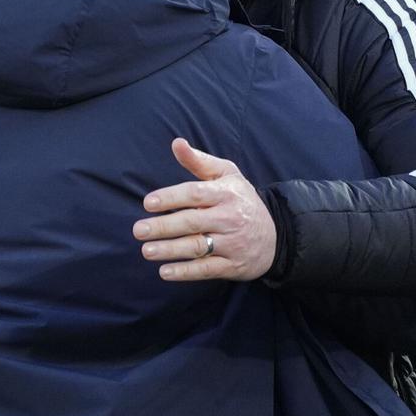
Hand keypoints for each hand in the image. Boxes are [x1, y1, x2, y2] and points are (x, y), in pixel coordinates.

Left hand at [132, 138, 275, 281]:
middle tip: (138, 230)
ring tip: (147, 251)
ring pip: (198, 246)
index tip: (148, 203)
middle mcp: (230, 218)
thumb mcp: (227, 174)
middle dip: (163, 227)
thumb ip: (199, 161)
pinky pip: (207, 269)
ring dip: (170, 250)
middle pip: (192, 222)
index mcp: (226, 193)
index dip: (171, 198)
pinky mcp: (233, 265)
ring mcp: (232, 243)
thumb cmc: (241, 200)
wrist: (276, 235)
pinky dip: (185, 272)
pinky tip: (165, 272)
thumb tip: (176, 143)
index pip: (195, 194)